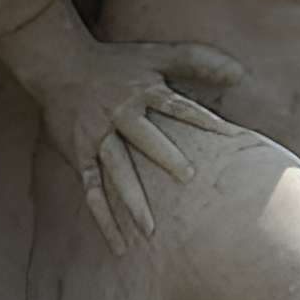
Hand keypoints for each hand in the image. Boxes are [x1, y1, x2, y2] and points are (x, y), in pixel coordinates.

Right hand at [41, 40, 242, 255]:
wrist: (58, 64)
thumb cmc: (118, 62)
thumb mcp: (157, 55)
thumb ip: (198, 61)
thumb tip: (241, 73)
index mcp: (143, 92)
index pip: (178, 106)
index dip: (202, 119)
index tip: (228, 136)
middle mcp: (120, 114)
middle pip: (145, 137)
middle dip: (165, 156)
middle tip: (189, 177)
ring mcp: (97, 136)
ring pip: (116, 170)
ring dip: (131, 200)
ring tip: (150, 230)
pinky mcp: (79, 155)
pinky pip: (91, 189)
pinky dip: (104, 217)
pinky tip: (119, 244)